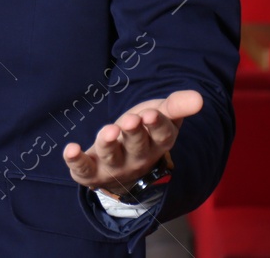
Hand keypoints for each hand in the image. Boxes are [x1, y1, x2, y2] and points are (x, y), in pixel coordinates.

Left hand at [63, 90, 202, 196]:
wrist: (122, 162)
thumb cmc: (143, 131)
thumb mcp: (161, 114)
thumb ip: (177, 105)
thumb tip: (199, 98)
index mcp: (157, 143)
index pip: (162, 136)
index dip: (157, 126)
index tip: (152, 114)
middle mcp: (137, 158)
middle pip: (137, 146)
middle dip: (134, 133)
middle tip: (130, 120)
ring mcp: (114, 167)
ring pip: (112, 157)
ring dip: (108, 144)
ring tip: (107, 130)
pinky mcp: (91, 172)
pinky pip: (83, 170)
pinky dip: (76, 161)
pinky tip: (71, 148)